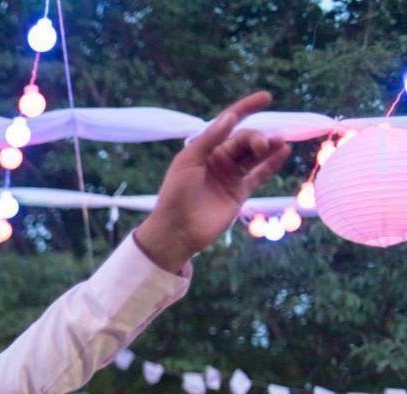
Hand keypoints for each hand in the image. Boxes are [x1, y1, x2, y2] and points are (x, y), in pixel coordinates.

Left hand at [134, 91, 291, 272]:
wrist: (177, 230)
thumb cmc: (175, 194)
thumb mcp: (188, 162)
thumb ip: (210, 139)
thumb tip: (229, 117)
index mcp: (204, 149)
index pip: (228, 123)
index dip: (245, 108)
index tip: (266, 98)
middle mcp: (219, 159)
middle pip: (244, 140)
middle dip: (255, 137)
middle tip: (260, 145)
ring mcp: (230, 176)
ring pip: (254, 155)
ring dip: (268, 147)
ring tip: (280, 141)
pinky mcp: (240, 193)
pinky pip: (260, 174)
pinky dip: (272, 164)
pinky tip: (284, 152)